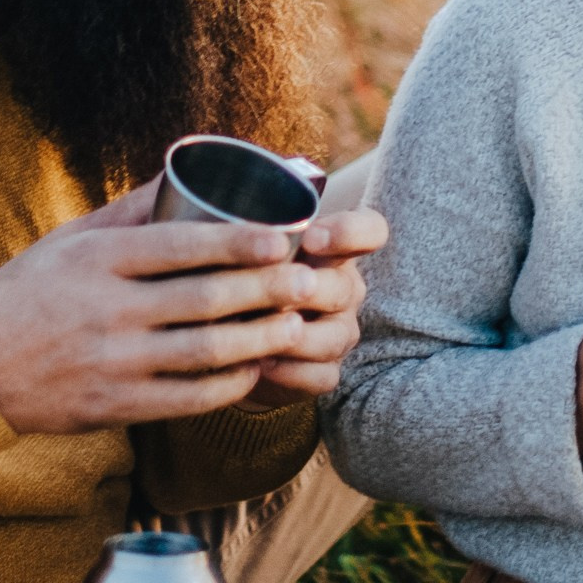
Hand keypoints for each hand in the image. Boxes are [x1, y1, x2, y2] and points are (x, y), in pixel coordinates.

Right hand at [0, 206, 361, 436]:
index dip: (238, 242)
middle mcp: (106, 310)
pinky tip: (255, 370)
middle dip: (266, 290)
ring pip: (206, 351)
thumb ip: (127, 212)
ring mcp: (112, 362)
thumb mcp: (66, 241)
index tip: (281, 236)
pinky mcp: (115, 405)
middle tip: (307, 281)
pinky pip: (188, 398)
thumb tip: (187, 171)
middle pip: (205, 299)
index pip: (181, 246)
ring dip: (259, 339)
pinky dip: (229, 384)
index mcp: (96, 261)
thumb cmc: (26, 295)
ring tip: (295, 325)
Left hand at [241, 207, 387, 404]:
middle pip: (346, 287)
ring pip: (335, 336)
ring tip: (263, 334)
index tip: (313, 238)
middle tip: (284, 292)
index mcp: (331, 249)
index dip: (351, 233)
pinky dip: (292, 373)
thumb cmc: (237, 275)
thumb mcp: (239, 246)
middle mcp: (343, 288)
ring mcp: (338, 332)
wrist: (231, 335)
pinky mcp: (324, 371)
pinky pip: (322, 376)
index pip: (369, 230)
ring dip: (299, 337)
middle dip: (313, 290)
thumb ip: (241, 228)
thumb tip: (212, 206)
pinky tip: (262, 364)